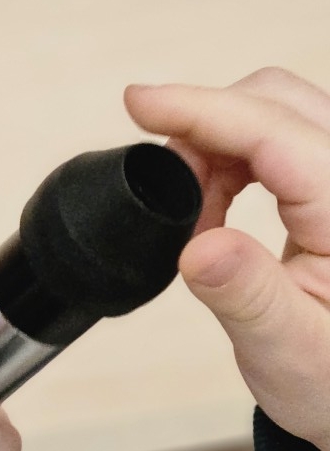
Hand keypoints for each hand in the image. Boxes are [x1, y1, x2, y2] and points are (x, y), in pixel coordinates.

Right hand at [125, 67, 329, 450]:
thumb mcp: (286, 348)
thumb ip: (244, 292)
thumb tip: (198, 247)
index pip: (276, 133)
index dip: (202, 111)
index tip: (138, 103)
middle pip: (278, 102)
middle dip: (205, 125)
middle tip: (164, 187)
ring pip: (275, 113)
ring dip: (215, 143)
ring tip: (191, 212)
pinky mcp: (329, 188)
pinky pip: (277, 141)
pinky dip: (230, 159)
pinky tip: (214, 204)